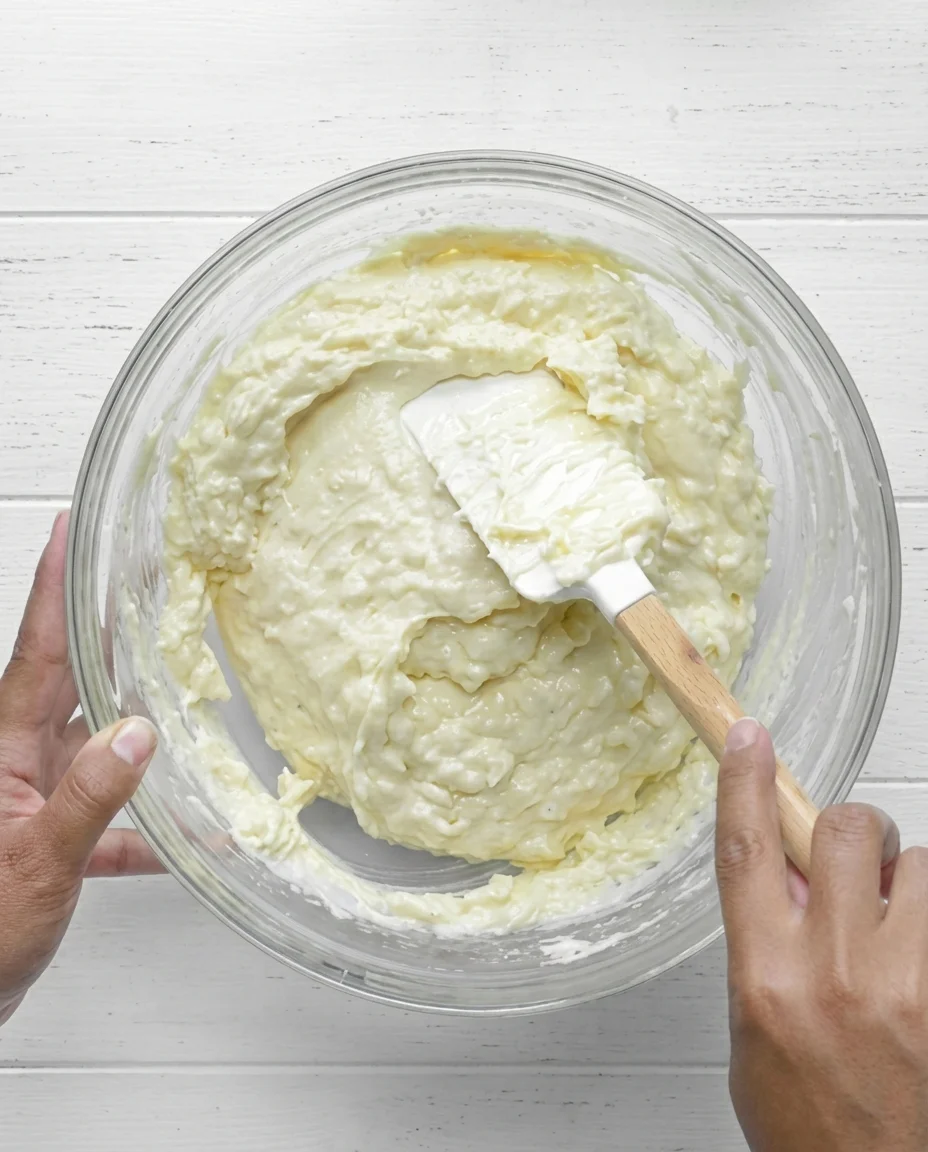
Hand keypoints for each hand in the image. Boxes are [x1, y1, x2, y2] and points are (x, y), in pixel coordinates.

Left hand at [0, 512, 161, 1025]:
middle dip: (108, 627)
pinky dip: (147, 821)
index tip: (70, 529)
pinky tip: (193, 839)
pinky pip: (108, 812)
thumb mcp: (37, 866)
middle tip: (142, 579)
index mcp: (3, 750)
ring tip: (178, 681)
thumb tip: (138, 735)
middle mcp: (17, 760)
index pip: (37, 649)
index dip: (54, 586)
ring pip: (94, 739)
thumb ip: (91, 799)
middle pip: (70, 677)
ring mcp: (33, 795)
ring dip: (137, 718)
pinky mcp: (49, 834)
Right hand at [716, 717, 926, 1150]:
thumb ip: (769, 948)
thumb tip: (790, 883)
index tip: (749, 738)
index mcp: (768, 977)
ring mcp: (907, 984)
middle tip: (854, 872)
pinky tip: (920, 967)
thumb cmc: (815, 1129)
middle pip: (843, 830)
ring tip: (900, 935)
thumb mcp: (756, 1034)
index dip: (744, 782)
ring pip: (919, 865)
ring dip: (907, 884)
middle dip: (848, 836)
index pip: (746, 851)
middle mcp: (837, 971)